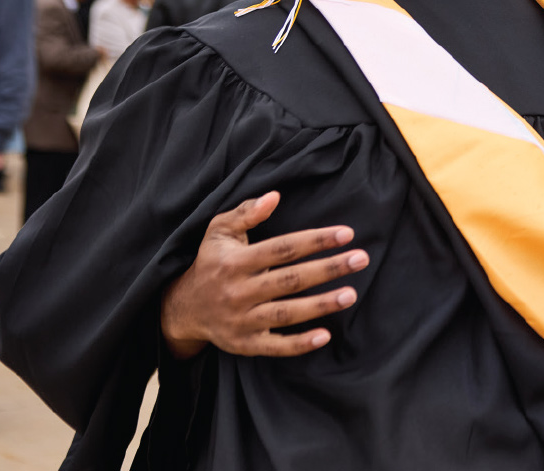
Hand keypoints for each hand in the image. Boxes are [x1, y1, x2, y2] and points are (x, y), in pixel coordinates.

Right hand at [161, 191, 369, 359]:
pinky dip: (300, 344)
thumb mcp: (219, 231)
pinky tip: (326, 335)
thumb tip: (275, 196)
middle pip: (291, 280)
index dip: (315, 240)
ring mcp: (242, 320)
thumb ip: (246, 212)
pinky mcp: (245, 344)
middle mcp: (239, 291)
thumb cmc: (211, 262)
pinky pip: (276, 346)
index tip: (346, 233)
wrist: (182, 309)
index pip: (283, 248)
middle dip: (328, 269)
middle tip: (361, 259)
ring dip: (321, 305)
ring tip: (351, 294)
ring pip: (287, 313)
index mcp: (235, 261)